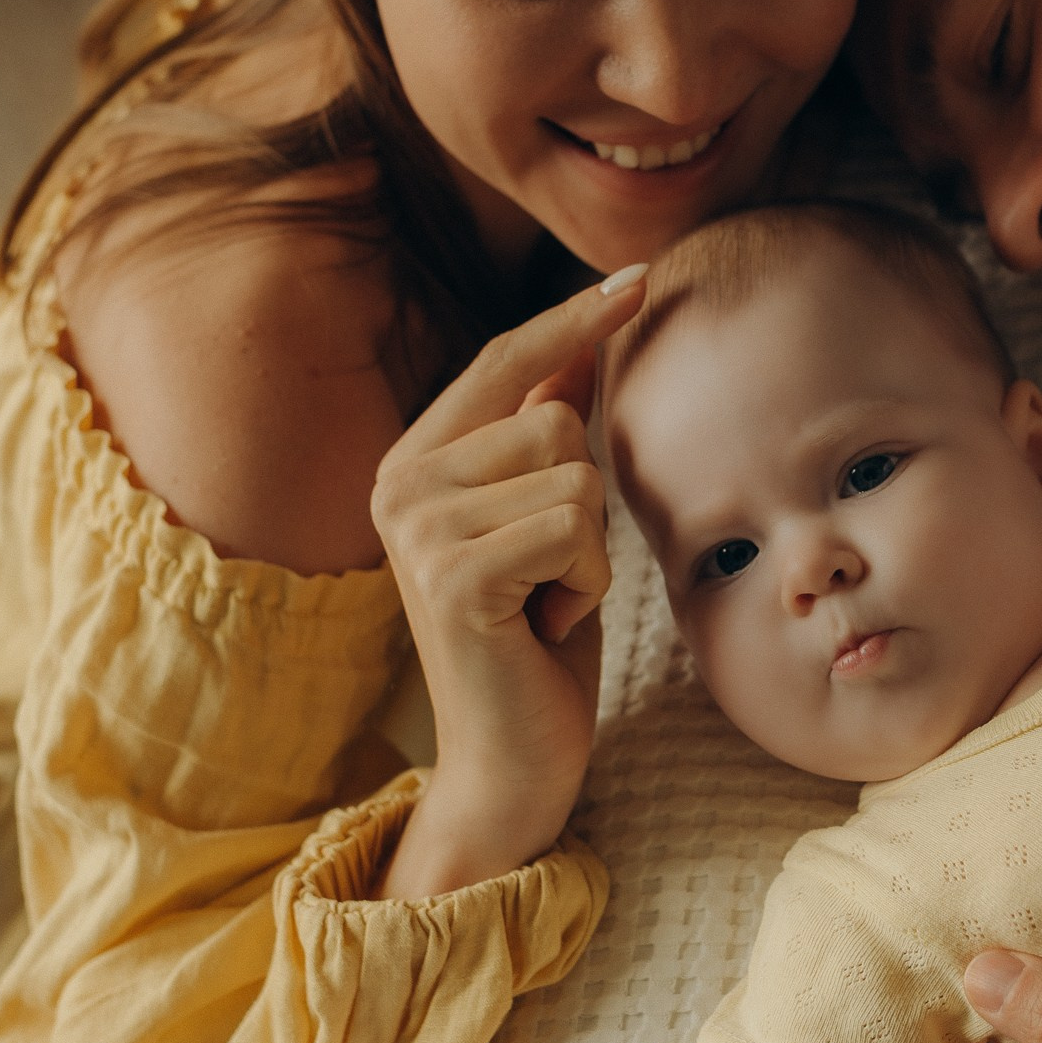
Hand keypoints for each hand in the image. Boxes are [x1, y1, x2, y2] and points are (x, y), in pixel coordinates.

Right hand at [370, 269, 645, 893]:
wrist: (510, 764)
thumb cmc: (536, 644)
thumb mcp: (547, 521)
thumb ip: (547, 430)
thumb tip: (585, 338)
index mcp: (415, 461)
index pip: (506, 361)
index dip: (574, 318)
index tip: (641, 278)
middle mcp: (400, 484)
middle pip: (556, 417)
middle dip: (587, 499)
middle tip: (550, 574)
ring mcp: (418, 528)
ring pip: (574, 473)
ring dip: (589, 549)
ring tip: (546, 601)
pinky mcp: (452, 575)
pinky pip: (573, 526)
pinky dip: (585, 581)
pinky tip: (544, 625)